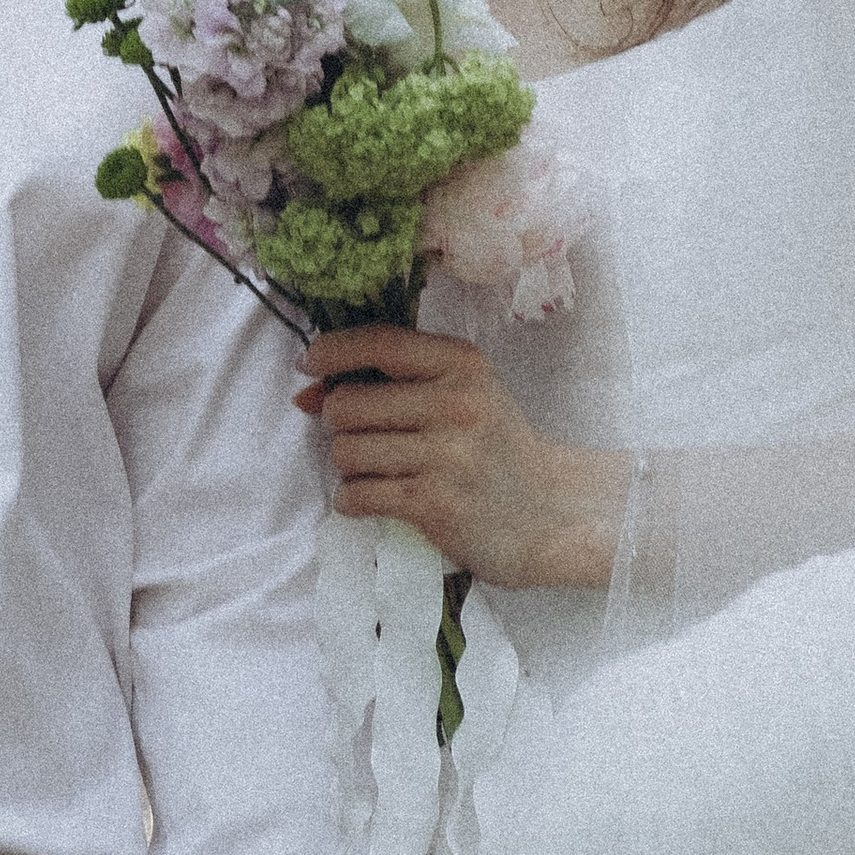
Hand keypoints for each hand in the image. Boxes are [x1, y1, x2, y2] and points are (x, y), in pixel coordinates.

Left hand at [297, 324, 625, 589]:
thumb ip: (390, 382)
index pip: (378, 341)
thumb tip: (305, 391)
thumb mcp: (460, 394)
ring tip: (380, 471)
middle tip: (365, 437)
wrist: (550, 513)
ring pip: (345, 451)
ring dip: (349, 466)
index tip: (308, 366)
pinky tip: (375, 498)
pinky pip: (356, 495)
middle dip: (339, 424)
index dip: (331, 351)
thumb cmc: (493, 446)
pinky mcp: (435, 504)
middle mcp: (455, 403)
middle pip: (346, 404)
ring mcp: (446, 455)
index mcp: (462, 363)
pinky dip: (353, 500)